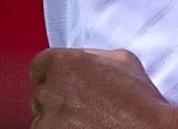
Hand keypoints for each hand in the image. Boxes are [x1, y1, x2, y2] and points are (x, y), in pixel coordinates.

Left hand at [29, 48, 177, 128]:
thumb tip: (84, 60)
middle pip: (41, 94)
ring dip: (58, 121)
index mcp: (61, 63)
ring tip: (86, 123)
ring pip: (43, 119)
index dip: (51, 77)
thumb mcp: (121, 59)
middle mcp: (49, 89)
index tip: (62, 86)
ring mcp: (48, 118)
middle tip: (81, 108)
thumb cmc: (138, 98)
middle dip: (56, 100)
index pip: (39, 67)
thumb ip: (93, 56)